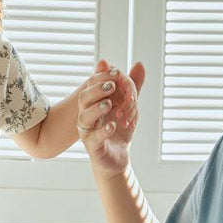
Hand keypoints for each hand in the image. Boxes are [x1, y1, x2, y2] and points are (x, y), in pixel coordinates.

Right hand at [77, 58, 145, 176]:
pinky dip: (102, 131)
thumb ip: (132, 87)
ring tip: (109, 104)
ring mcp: (88, 131)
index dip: (102, 76)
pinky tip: (112, 126)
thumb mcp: (129, 106)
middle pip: (84, 98)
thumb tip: (139, 64)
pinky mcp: (92, 146)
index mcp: (94, 103)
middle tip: (112, 86)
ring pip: (84, 116)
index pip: (92, 84)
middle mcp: (87, 115)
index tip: (117, 72)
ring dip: (96, 108)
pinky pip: (93, 137)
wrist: (117, 157)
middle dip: (97, 89)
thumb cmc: (119, 130)